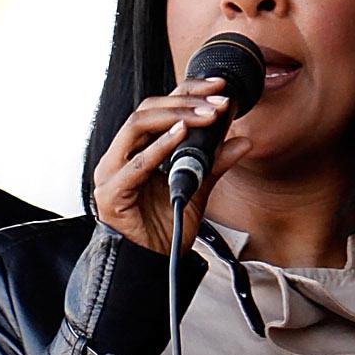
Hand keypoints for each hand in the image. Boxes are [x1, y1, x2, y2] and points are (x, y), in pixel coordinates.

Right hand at [91, 80, 229, 260]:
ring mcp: (111, 173)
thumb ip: (214, 163)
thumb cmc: (165, 231)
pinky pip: (136, 164)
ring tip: (206, 116)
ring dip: (176, 117)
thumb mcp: (196, 189)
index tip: (219, 88)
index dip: (188, 92)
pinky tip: (182, 134)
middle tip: (218, 102)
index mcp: (136, 150)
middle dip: (186, 101)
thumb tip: (243, 140)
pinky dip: (159, 147)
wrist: (152, 267)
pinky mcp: (112, 193)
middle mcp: (120, 156)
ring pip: (138, 126)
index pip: (159, 107)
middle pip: (148, 110)